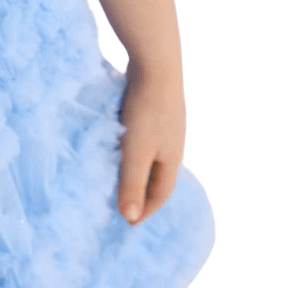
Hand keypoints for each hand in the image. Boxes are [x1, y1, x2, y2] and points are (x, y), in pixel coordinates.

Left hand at [116, 60, 185, 225]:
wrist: (155, 63)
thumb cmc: (146, 110)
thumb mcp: (136, 151)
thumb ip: (131, 184)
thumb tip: (129, 219)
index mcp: (172, 159)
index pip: (160, 194)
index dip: (145, 209)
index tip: (128, 223)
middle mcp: (171, 143)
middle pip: (156, 175)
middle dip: (141, 192)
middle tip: (121, 204)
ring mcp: (164, 124)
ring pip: (149, 154)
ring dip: (134, 168)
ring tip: (115, 176)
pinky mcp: (153, 107)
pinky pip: (142, 135)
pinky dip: (130, 146)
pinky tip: (116, 141)